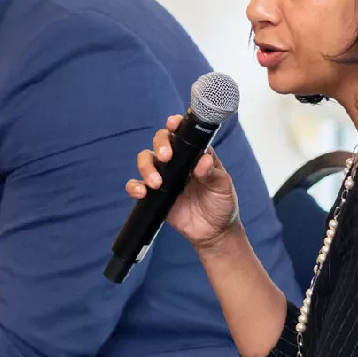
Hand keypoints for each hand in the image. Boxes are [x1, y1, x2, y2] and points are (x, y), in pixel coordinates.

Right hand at [128, 114, 240, 250]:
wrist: (214, 232)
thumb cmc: (222, 203)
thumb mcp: (223, 187)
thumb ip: (212, 173)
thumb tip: (202, 161)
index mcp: (195, 154)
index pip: (182, 133)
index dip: (175, 124)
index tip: (173, 124)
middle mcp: (177, 161)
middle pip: (160, 142)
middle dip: (160, 145)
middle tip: (166, 157)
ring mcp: (164, 177)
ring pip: (146, 160)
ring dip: (146, 167)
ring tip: (156, 183)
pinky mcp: (154, 195)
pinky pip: (137, 185)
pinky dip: (134, 186)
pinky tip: (141, 192)